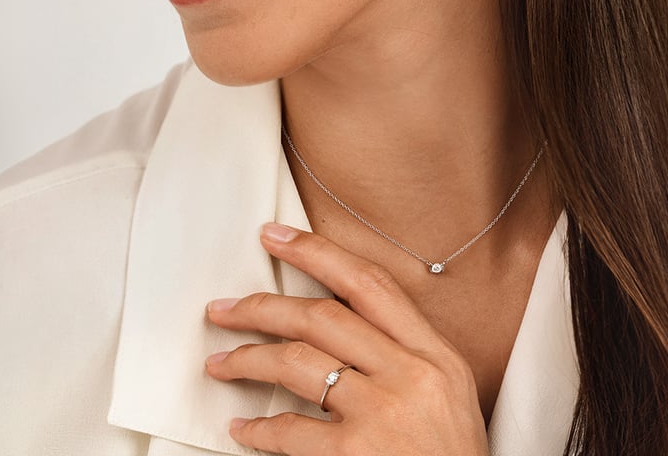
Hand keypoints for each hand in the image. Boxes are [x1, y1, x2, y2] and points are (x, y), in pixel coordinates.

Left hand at [205, 222, 488, 455]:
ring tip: (221, 363)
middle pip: (321, 316)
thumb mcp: (447, 391)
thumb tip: (334, 321)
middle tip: (224, 309)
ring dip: (248, 359)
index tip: (275, 236)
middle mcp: (410, 374)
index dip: (316, 252)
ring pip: (298, 361)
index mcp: (434, 353)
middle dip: (262, 306)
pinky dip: (258, 429)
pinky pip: (290, 431)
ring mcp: (383, 414)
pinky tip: (242, 429)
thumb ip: (402, 351)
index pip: (368, 283)